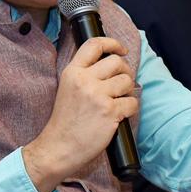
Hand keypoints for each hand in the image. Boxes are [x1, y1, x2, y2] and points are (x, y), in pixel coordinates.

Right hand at [23, 37, 137, 191]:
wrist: (58, 148)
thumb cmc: (65, 122)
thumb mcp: (67, 89)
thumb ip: (84, 74)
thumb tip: (110, 64)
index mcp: (72, 72)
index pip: (94, 44)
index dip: (113, 43)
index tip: (121, 50)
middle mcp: (85, 80)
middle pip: (117, 62)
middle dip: (125, 71)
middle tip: (121, 83)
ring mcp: (98, 96)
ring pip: (128, 81)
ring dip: (128, 91)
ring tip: (119, 100)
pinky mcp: (110, 112)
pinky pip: (132, 102)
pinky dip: (130, 109)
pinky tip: (120, 115)